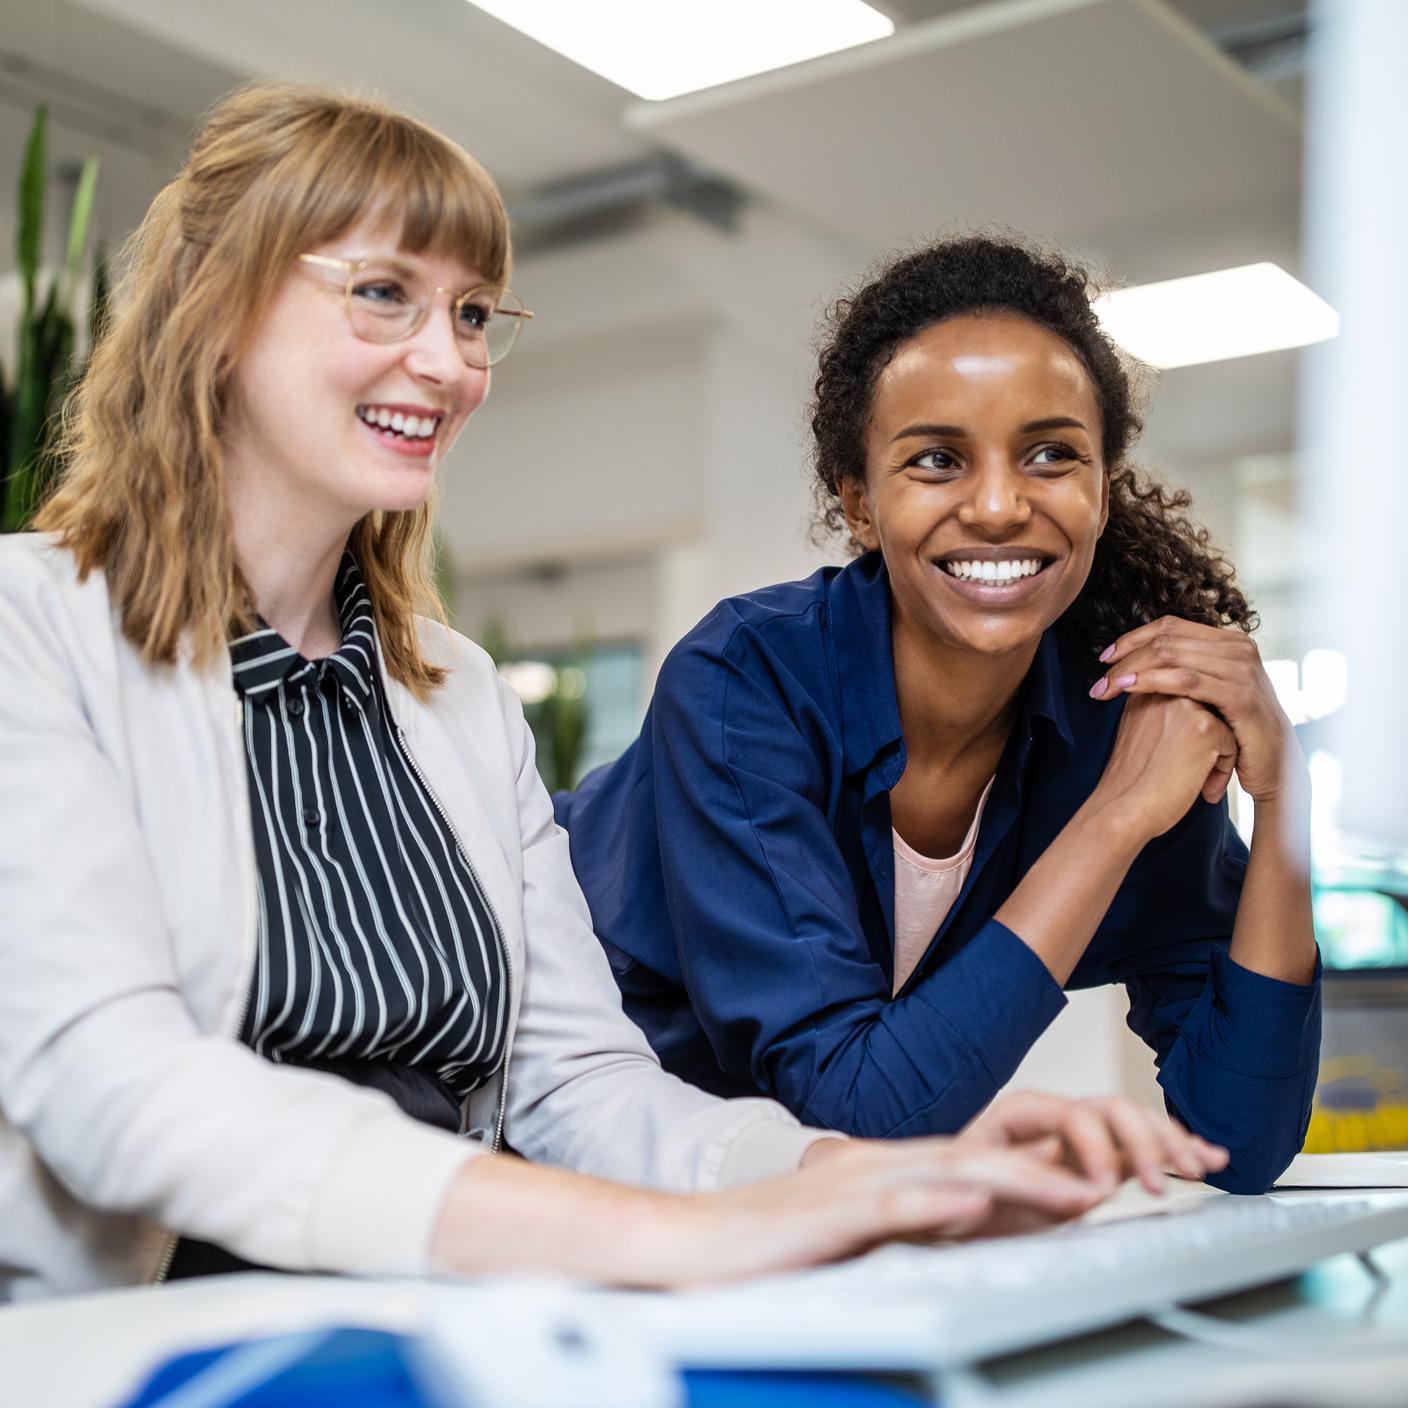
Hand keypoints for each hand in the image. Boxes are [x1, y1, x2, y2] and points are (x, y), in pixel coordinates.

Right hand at [431, 1137, 1108, 1289]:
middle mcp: (874, 1167)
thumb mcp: (840, 1235)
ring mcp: (852, 1185)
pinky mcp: (829, 1214)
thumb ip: (893, 1228)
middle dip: (1049, 1168)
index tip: (1093, 1184)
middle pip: (978, 1158)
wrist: (685, 1242)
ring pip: (951, 1172)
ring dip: (1021, 1182)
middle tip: (1111, 1180)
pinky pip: (896, 1204)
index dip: (1035, 1170)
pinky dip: (944, 1201)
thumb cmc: (760, 1247)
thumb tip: (953, 1232)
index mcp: (880, 1173)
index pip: (973, 1164)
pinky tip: (979, 1204)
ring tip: (1080, 1191)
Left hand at [959, 1090, 1228, 1196]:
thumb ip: (1023, 1187)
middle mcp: (1054, 1120)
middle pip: (1109, 1108)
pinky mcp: (1102, 1163)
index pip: (1066, 1113)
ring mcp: (1081, 1140)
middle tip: (1159, 1184)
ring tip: (1198, 1166)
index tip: (1105, 1188)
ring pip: (1135, 1122)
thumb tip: (1082, 1192)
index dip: (1092, 1145)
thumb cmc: (953, 1197)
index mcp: (1017, 1116)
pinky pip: (1145, 1147)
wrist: (947, 1208)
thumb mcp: (973, 1193)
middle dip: (1142, 1141)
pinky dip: (1178, 1148)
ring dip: (1170, 1141)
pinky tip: (1210, 1156)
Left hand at [1089, 617, 1302, 802]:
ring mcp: (1243, 669)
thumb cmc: (1233, 733)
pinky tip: (1128, 690)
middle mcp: (1239, 648)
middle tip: (1097, 679)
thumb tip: (1134, 658)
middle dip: (1125, 657)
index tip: (1104, 659)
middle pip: (1166, 639)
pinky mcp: (1242, 696)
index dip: (1132, 638)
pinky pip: (1188, 681)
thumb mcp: (1207, 695)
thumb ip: (1181, 671)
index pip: (1170, 626)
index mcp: (1228, 642)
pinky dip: (1152, 681)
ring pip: (1172, 655)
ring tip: (1104, 688)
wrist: (1272, 767)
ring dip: (1131, 670)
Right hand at [1089, 692, 1237, 841]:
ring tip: (1197, 783)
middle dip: (1205, 743)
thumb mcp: (1138, 735)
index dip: (1185, 736)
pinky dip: (1223, 771)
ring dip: (1216, 758)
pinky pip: (1232, 744)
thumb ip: (1160, 716)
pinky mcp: (1205, 726)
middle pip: (1207, 711)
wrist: (1123, 809)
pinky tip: (1203, 789)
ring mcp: (1186, 706)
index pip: (1187, 703)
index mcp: (1145, 690)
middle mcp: (1164, 691)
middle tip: (1185, 774)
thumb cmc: (1130, 782)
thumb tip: (1192, 719)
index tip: (1169, 762)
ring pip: (1223, 726)